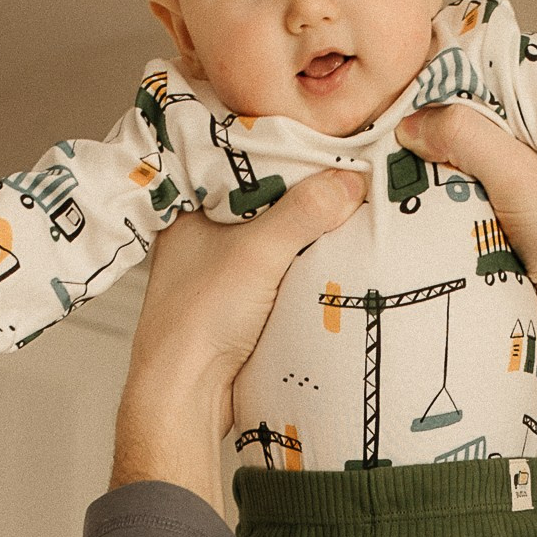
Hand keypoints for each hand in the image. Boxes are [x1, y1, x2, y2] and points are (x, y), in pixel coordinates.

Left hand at [111, 174, 367, 500]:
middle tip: (345, 170)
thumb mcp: (258, 253)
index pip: (241, 161)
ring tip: (346, 204)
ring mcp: (218, 269)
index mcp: (190, 208)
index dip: (282, 149)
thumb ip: (303, 213)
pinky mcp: (237, 302)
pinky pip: (277, 268)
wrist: (185, 395)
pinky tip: (330, 253)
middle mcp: (201, 234)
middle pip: (261, 197)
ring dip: (303, 228)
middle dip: (300, 188)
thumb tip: (350, 181)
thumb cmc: (199, 320)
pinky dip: (301, 261)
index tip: (325, 141)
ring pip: (270, 234)